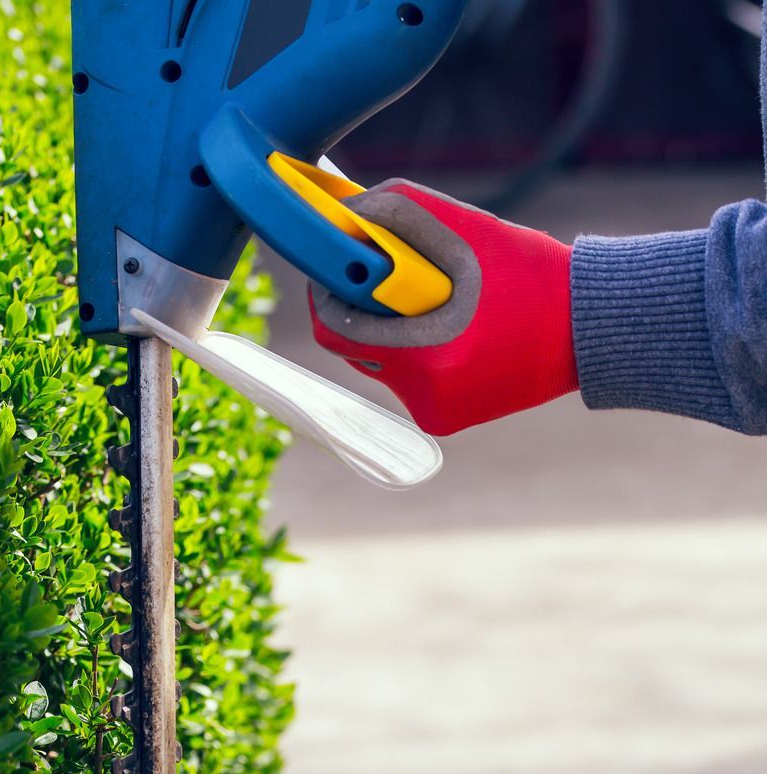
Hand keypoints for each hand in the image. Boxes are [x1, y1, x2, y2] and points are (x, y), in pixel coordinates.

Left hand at [310, 181, 577, 436]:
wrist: (589, 330)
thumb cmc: (531, 274)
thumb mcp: (465, 228)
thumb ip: (398, 214)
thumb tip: (343, 210)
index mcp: (427, 357)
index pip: (336, 330)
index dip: (328, 291)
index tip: (336, 262)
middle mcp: (424, 398)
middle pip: (357, 346)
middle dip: (366, 307)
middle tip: (393, 273)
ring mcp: (433, 415)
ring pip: (382, 363)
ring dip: (394, 328)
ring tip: (439, 301)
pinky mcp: (443, 420)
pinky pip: (408, 380)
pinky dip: (418, 351)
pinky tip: (456, 330)